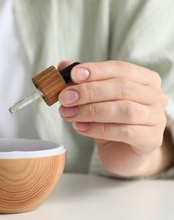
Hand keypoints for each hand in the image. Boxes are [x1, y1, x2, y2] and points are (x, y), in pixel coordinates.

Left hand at [58, 61, 168, 176]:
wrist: (121, 152)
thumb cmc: (109, 121)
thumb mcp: (94, 99)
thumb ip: (81, 82)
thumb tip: (63, 66)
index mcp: (144, 79)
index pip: (120, 68)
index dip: (96, 70)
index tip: (73, 75)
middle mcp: (154, 96)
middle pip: (122, 88)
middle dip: (89, 92)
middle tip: (65, 98)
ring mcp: (156, 118)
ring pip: (124, 110)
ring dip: (91, 111)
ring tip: (69, 114)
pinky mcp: (151, 139)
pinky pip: (124, 131)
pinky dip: (98, 129)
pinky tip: (80, 128)